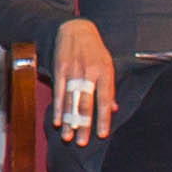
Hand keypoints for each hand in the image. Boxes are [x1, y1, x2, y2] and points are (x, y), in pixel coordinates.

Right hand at [50, 19, 117, 147]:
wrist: (75, 29)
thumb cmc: (94, 49)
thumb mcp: (108, 65)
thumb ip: (109, 88)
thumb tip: (114, 109)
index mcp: (104, 72)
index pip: (105, 99)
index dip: (103, 118)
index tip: (101, 134)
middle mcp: (89, 72)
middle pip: (86, 103)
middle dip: (84, 124)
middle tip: (82, 142)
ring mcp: (73, 71)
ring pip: (71, 100)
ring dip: (69, 120)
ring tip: (68, 137)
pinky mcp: (60, 69)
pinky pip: (59, 92)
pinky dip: (58, 108)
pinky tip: (57, 120)